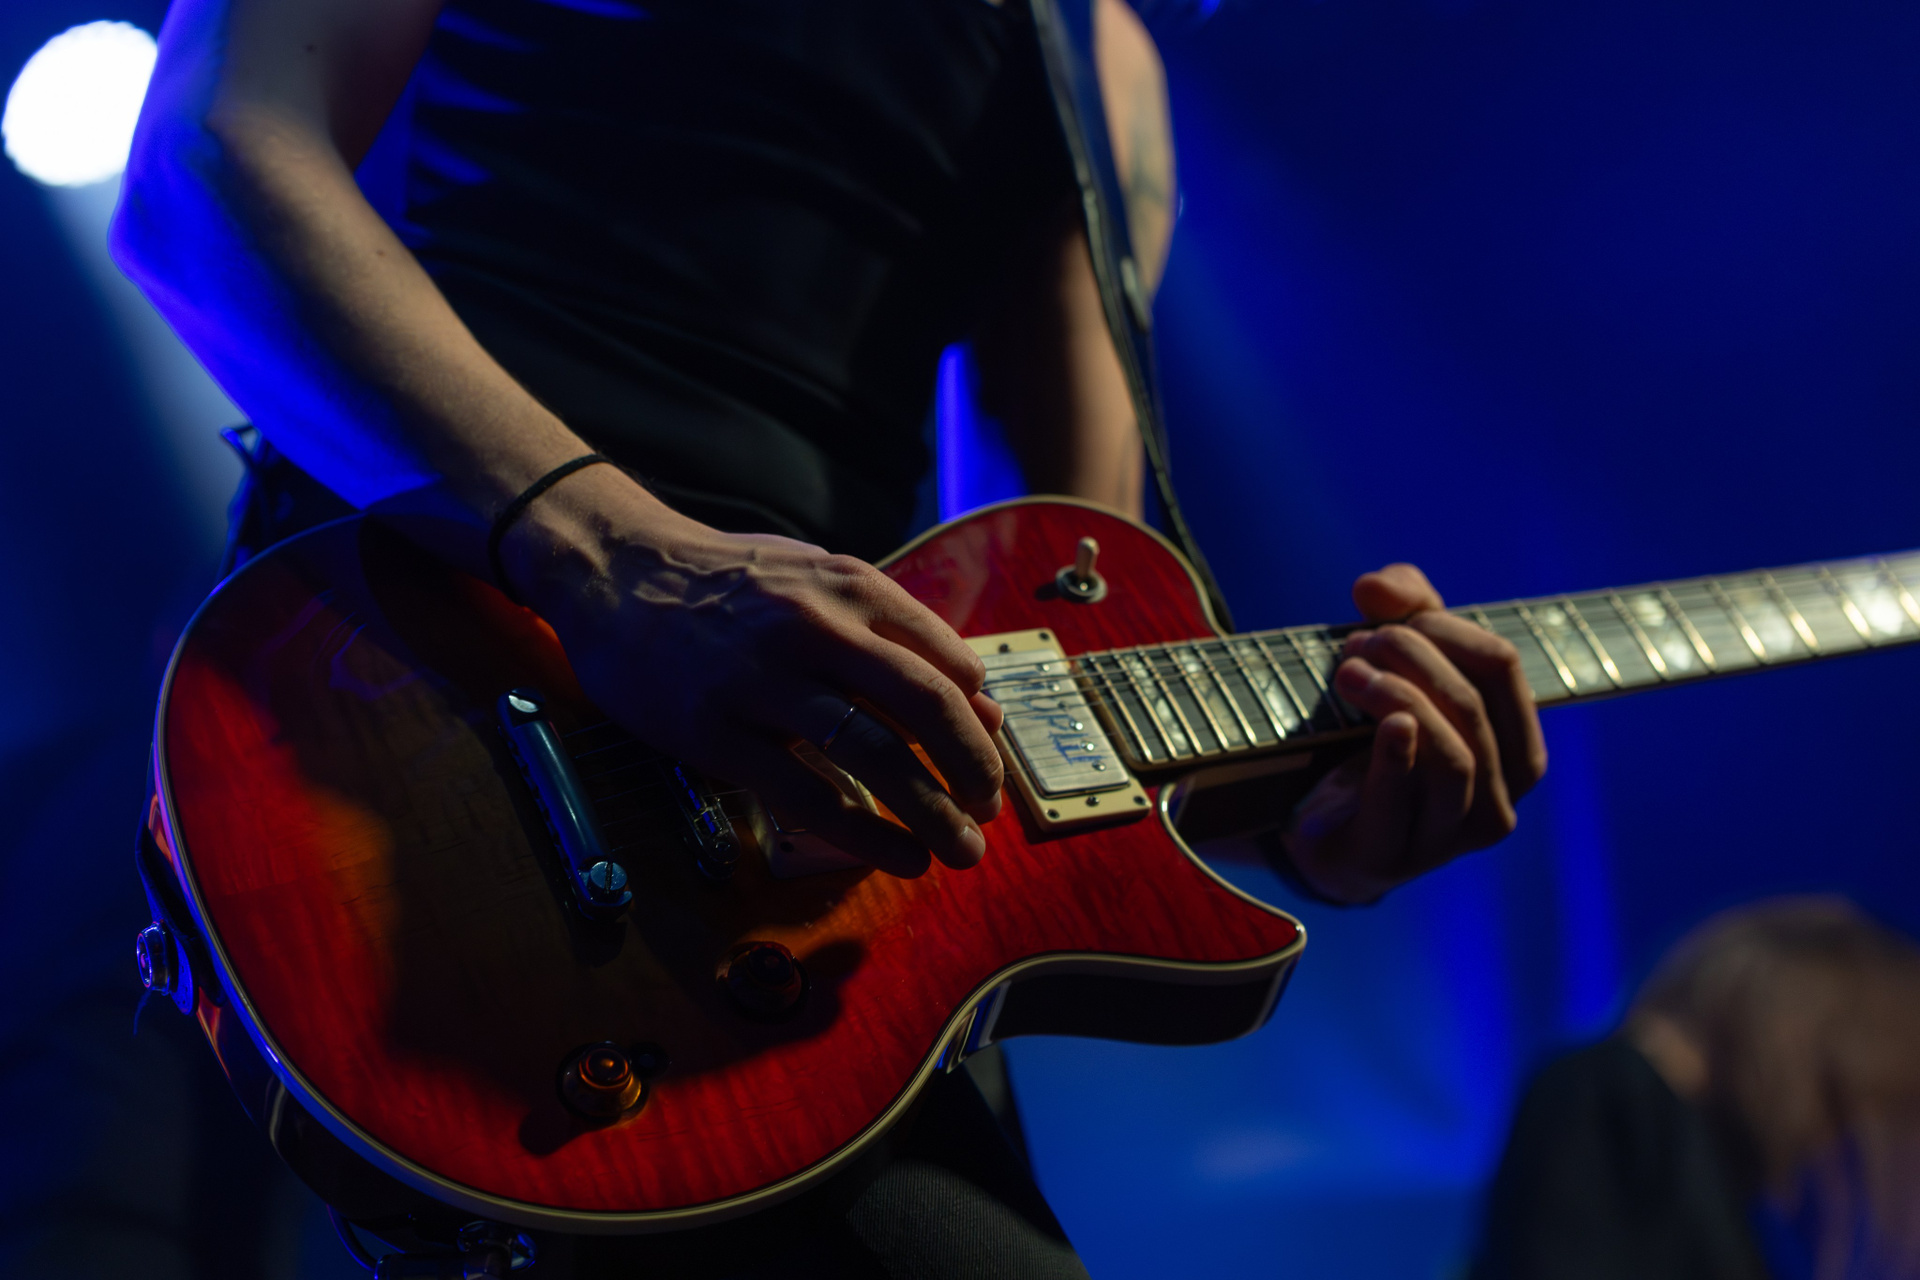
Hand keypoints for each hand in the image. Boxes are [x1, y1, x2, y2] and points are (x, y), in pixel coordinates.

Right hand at [500, 466, 1003, 877]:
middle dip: (973, 769)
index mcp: (850, 586)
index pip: (944, 661)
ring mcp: (764, 682)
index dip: (977, 721)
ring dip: (932, 812)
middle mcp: (816, 628)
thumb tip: (980, 702)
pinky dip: (865, 834)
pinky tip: (897, 856)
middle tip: (989, 811)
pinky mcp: (717, 732)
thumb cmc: (728, 582)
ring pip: (875, 755)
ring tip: (960, 849)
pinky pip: (808, 795)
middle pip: (925, 706)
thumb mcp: (817, 580)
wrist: (615, 571)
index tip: (987, 760)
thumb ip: (896, 634)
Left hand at [1279, 564, 1547, 902]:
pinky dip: (1397, 754)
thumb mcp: (1400, 666)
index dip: (1443, 627)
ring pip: (1452, 755)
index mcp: (1515, 752)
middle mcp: (1498, 800)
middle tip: (1357, 641)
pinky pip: (1404, 799)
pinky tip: (1386, 722)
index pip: (1501, 666)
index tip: (1383, 614)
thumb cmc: (1374, 742)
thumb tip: (1379, 586)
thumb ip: (1404, 611)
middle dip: (1412, 657)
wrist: (1318, 828)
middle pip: (1472, 704)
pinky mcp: (1392, 856)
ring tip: (1347, 671)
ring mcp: (1449, 837)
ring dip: (1398, 696)